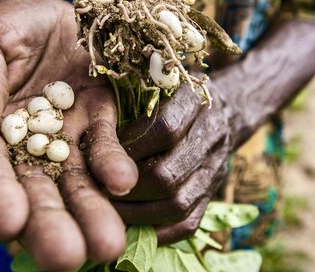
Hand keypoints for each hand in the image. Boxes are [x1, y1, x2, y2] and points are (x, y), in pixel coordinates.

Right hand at [0, 0, 138, 270]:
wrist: (50, 7)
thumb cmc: (4, 21)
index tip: (7, 223)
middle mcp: (25, 145)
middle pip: (35, 191)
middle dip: (50, 225)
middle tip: (67, 259)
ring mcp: (65, 135)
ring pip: (76, 181)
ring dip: (91, 212)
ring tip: (108, 245)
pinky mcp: (99, 119)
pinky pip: (106, 145)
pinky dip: (114, 164)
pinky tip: (123, 183)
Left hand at [107, 80, 234, 244]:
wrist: (226, 110)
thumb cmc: (173, 95)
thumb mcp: (154, 83)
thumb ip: (129, 101)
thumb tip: (88, 141)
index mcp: (194, 102)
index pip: (165, 128)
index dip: (130, 146)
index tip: (102, 153)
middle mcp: (210, 137)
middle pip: (166, 174)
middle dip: (125, 187)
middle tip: (96, 190)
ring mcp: (215, 169)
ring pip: (176, 204)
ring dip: (136, 213)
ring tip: (108, 210)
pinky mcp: (213, 194)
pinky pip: (188, 224)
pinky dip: (156, 231)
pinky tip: (130, 228)